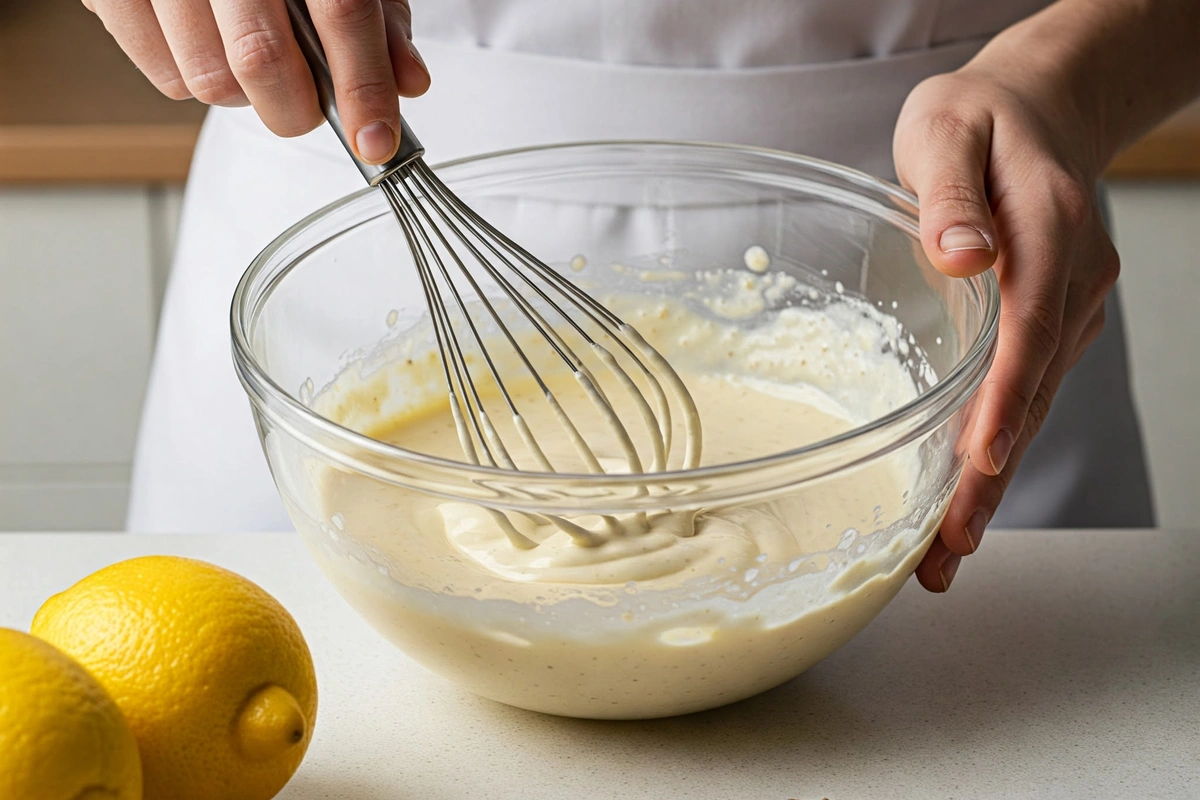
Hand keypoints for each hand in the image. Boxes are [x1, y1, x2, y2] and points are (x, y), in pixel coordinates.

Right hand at [83, 0, 430, 162]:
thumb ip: (376, 17)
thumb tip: (407, 80)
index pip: (341, 12)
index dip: (363, 87)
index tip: (376, 140)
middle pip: (262, 60)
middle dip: (297, 108)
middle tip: (310, 103)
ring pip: (209, 81)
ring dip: (244, 95)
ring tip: (254, 59)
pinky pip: (165, 76)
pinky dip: (197, 81)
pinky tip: (210, 46)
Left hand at [893, 65, 1118, 591]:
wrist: (1031, 110)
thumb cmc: (977, 122)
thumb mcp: (947, 132)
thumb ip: (950, 195)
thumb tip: (961, 256)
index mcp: (1048, 232)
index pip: (1028, 330)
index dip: (1003, 400)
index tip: (978, 460)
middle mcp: (1071, 281)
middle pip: (1032, 392)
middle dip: (991, 476)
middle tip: (949, 549)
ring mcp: (1067, 307)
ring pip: (1031, 406)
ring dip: (992, 480)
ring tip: (947, 552)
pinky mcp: (1050, 323)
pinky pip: (1026, 394)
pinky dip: (996, 447)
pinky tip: (965, 495)